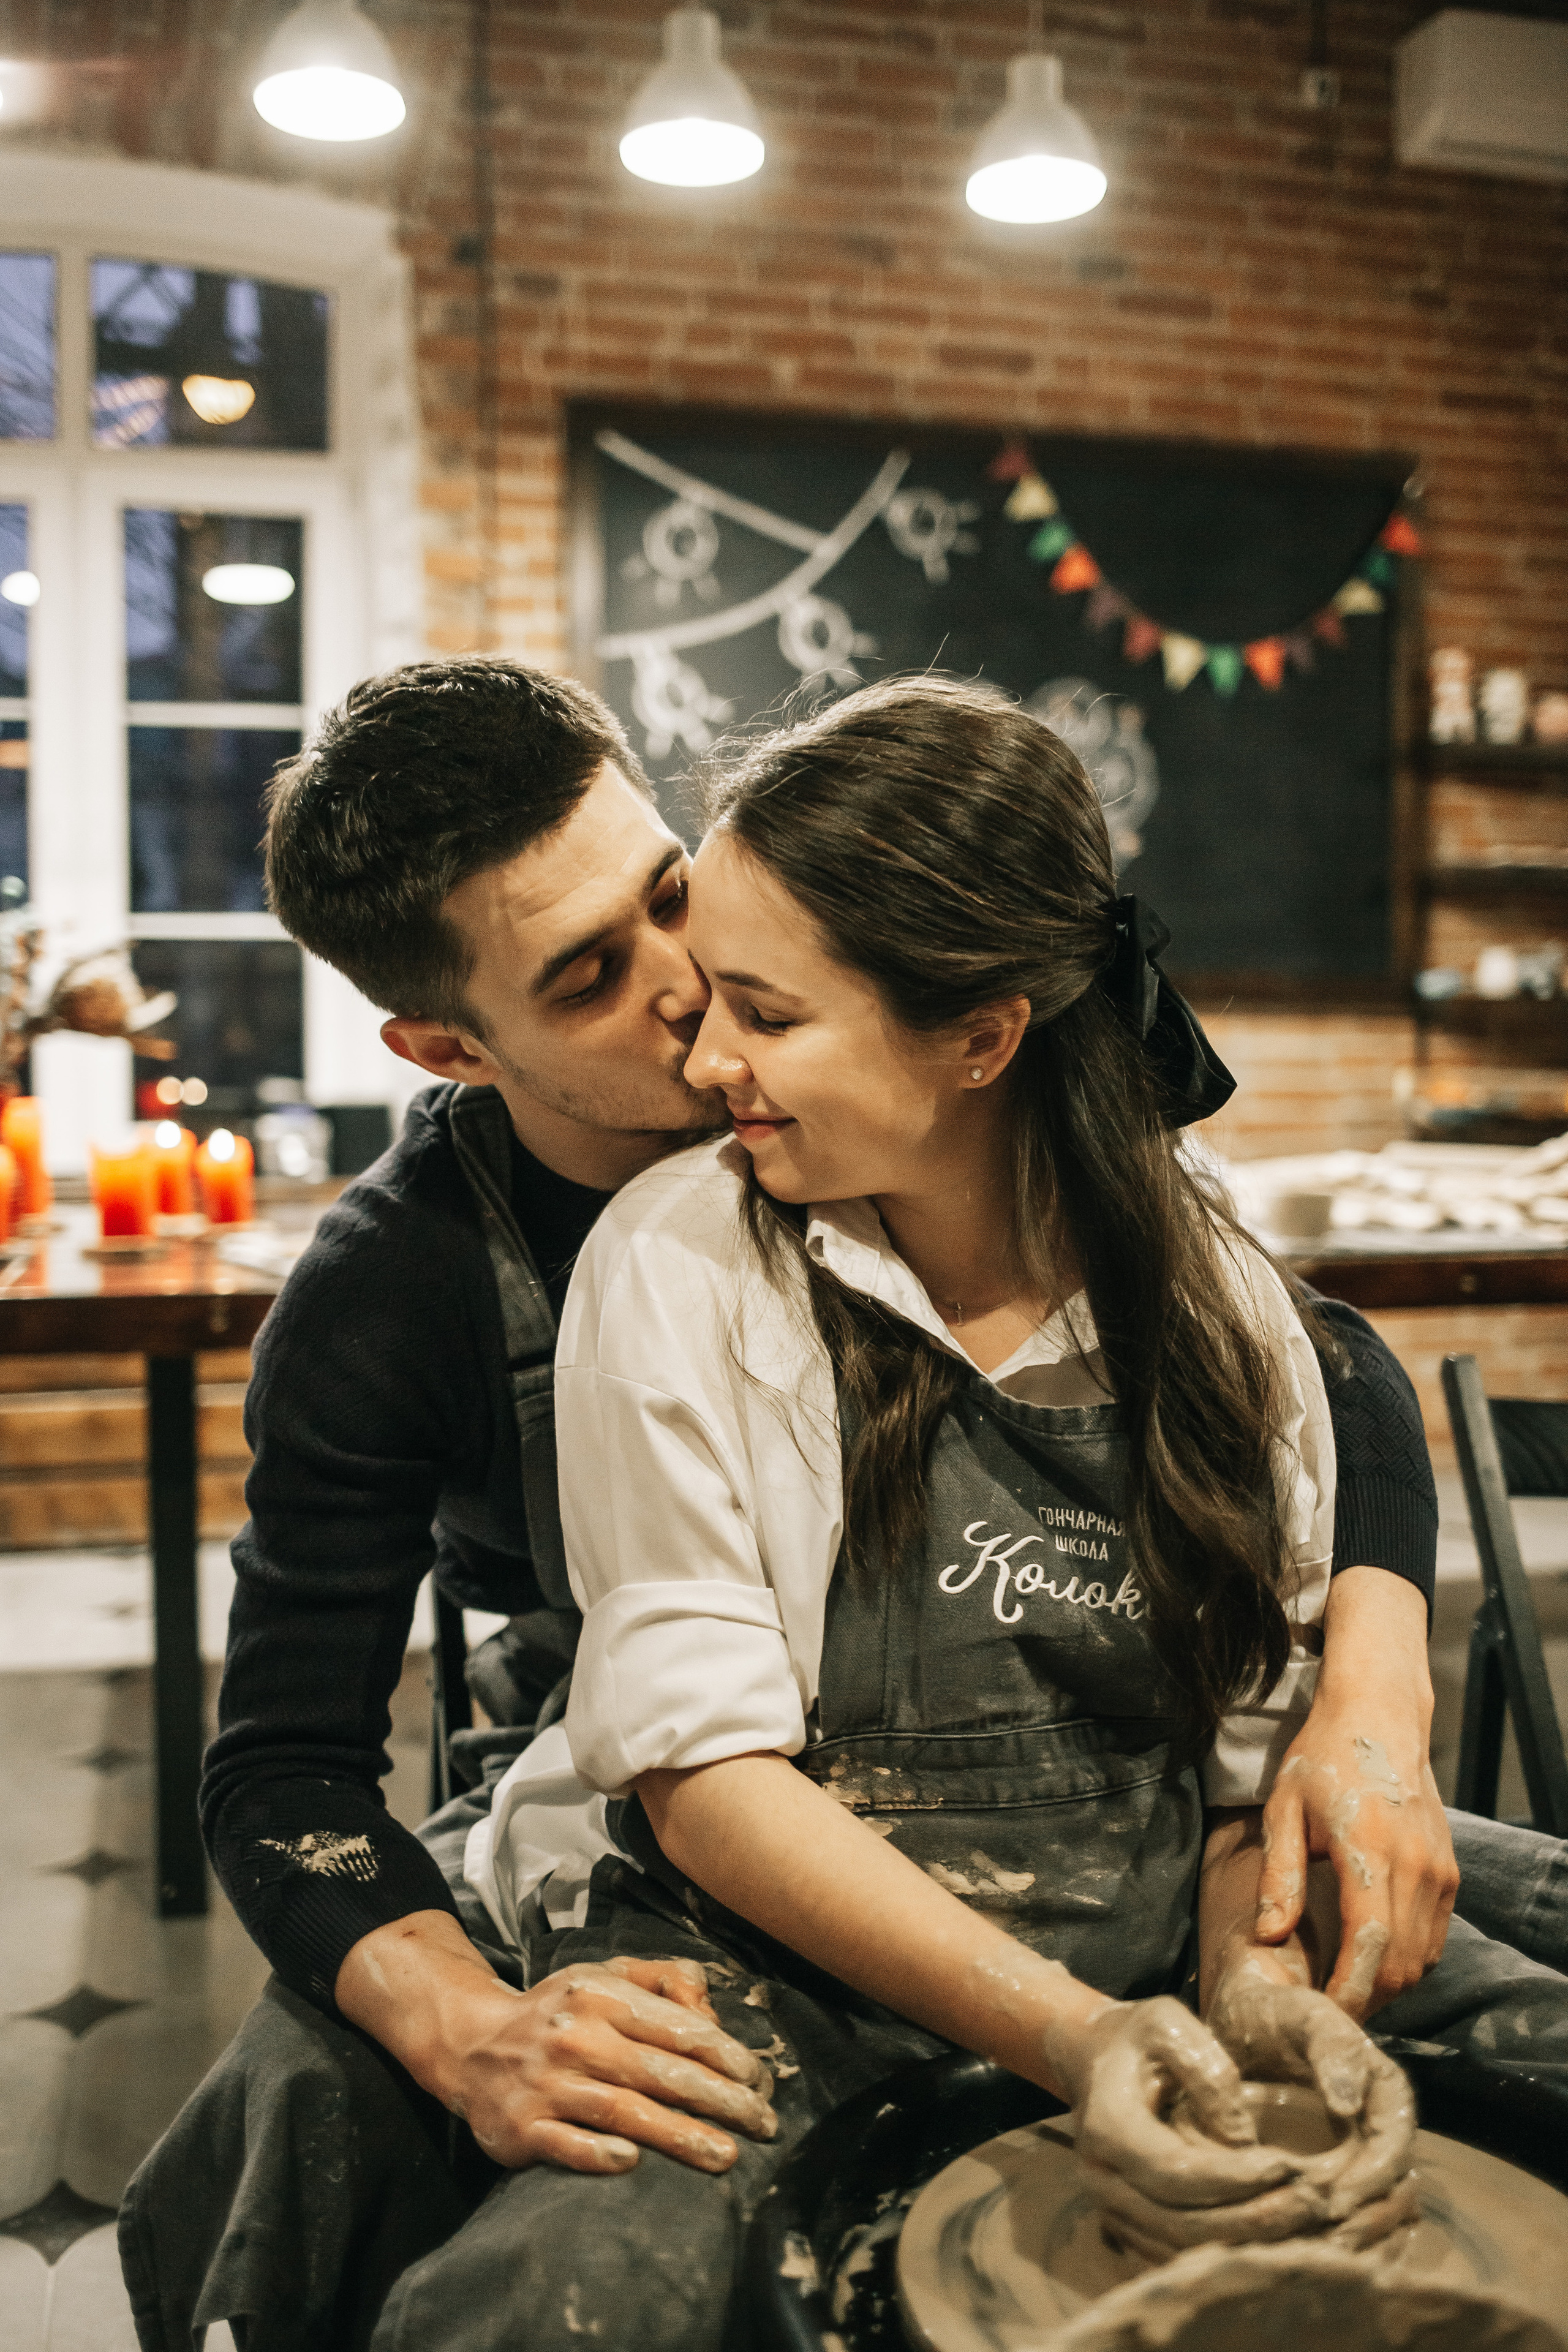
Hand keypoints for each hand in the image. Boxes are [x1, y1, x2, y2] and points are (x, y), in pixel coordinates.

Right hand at [336, 1913, 775, 2174]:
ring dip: (679, 2135)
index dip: (724, 2054)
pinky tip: (633, 2162)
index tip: (759, 2079)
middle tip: (763, 2123)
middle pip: (659, 2071)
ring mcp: (546, 2084)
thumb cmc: (558, 2014)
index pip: (674, 2026)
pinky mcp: (522, 2128)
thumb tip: (709, 2003)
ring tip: (727, 2156)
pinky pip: (567, 2143)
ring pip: (623, 2111)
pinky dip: (599, 2152)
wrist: (472, 2046)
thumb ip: (660, 1980)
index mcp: (598, 1995)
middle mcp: (574, 2036)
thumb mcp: (603, 1978)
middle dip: (719, 2099)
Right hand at [1068, 1995, 1309, 2259]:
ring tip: (1307, 2221)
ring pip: (1183, 2249)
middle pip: (1182, 2223)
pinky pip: (1180, 2256)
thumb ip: (1208, 2072)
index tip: (1289, 2165)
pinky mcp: (1128, 2229)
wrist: (1096, 2059)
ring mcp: (1111, 2211)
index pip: (1175, 2170)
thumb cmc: (1140, 2037)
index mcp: (1107, 2126)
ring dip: (1248, 2243)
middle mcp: (1100, 2179)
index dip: (1235, 2177)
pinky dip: (1230, 2253)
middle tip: (1314, 2202)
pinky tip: (1278, 2236)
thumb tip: (1244, 2139)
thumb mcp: (1171, 2023)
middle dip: (1254, 2218)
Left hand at [1208, 1952, 1416, 2233]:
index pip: (1393, 2146)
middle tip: (1321, 2242)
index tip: (1333, 2202)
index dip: (1370, 2179)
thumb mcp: (1303, 2013)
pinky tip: (1300, 2249)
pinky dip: (1330, 2232)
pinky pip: (1346, 2210)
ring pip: (1373, 2207)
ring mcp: (1358, 2151)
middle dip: (1361, 2218)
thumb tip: (1349, 2104)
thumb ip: (1332, 2047)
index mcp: (1384, 2090)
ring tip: (1309, 2254)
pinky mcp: (1333, 2169)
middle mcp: (1379, 2126)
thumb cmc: (1274, 2011)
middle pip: (1390, 2188)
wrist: (1244, 2016)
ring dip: (1348, 2233)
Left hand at [1256, 1568, 1458, 2017]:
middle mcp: (1414, 1866)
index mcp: (1368, 1850)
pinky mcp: (1450, 1873)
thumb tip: (1268, 1937)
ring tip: (1347, 1991)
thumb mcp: (1284, 1808)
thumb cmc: (1323, 1758)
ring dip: (1388, 1984)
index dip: (1349, 1993)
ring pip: (1422, 1957)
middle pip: (1399, 1963)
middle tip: (1328, 2014)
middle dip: (1367, 1999)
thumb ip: (1278, 1875)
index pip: (1367, 1946)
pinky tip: (1375, 1960)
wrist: (1379, 1715)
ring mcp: (1439, 1871)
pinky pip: (1435, 1937)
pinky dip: (1408, 1960)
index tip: (1324, 2018)